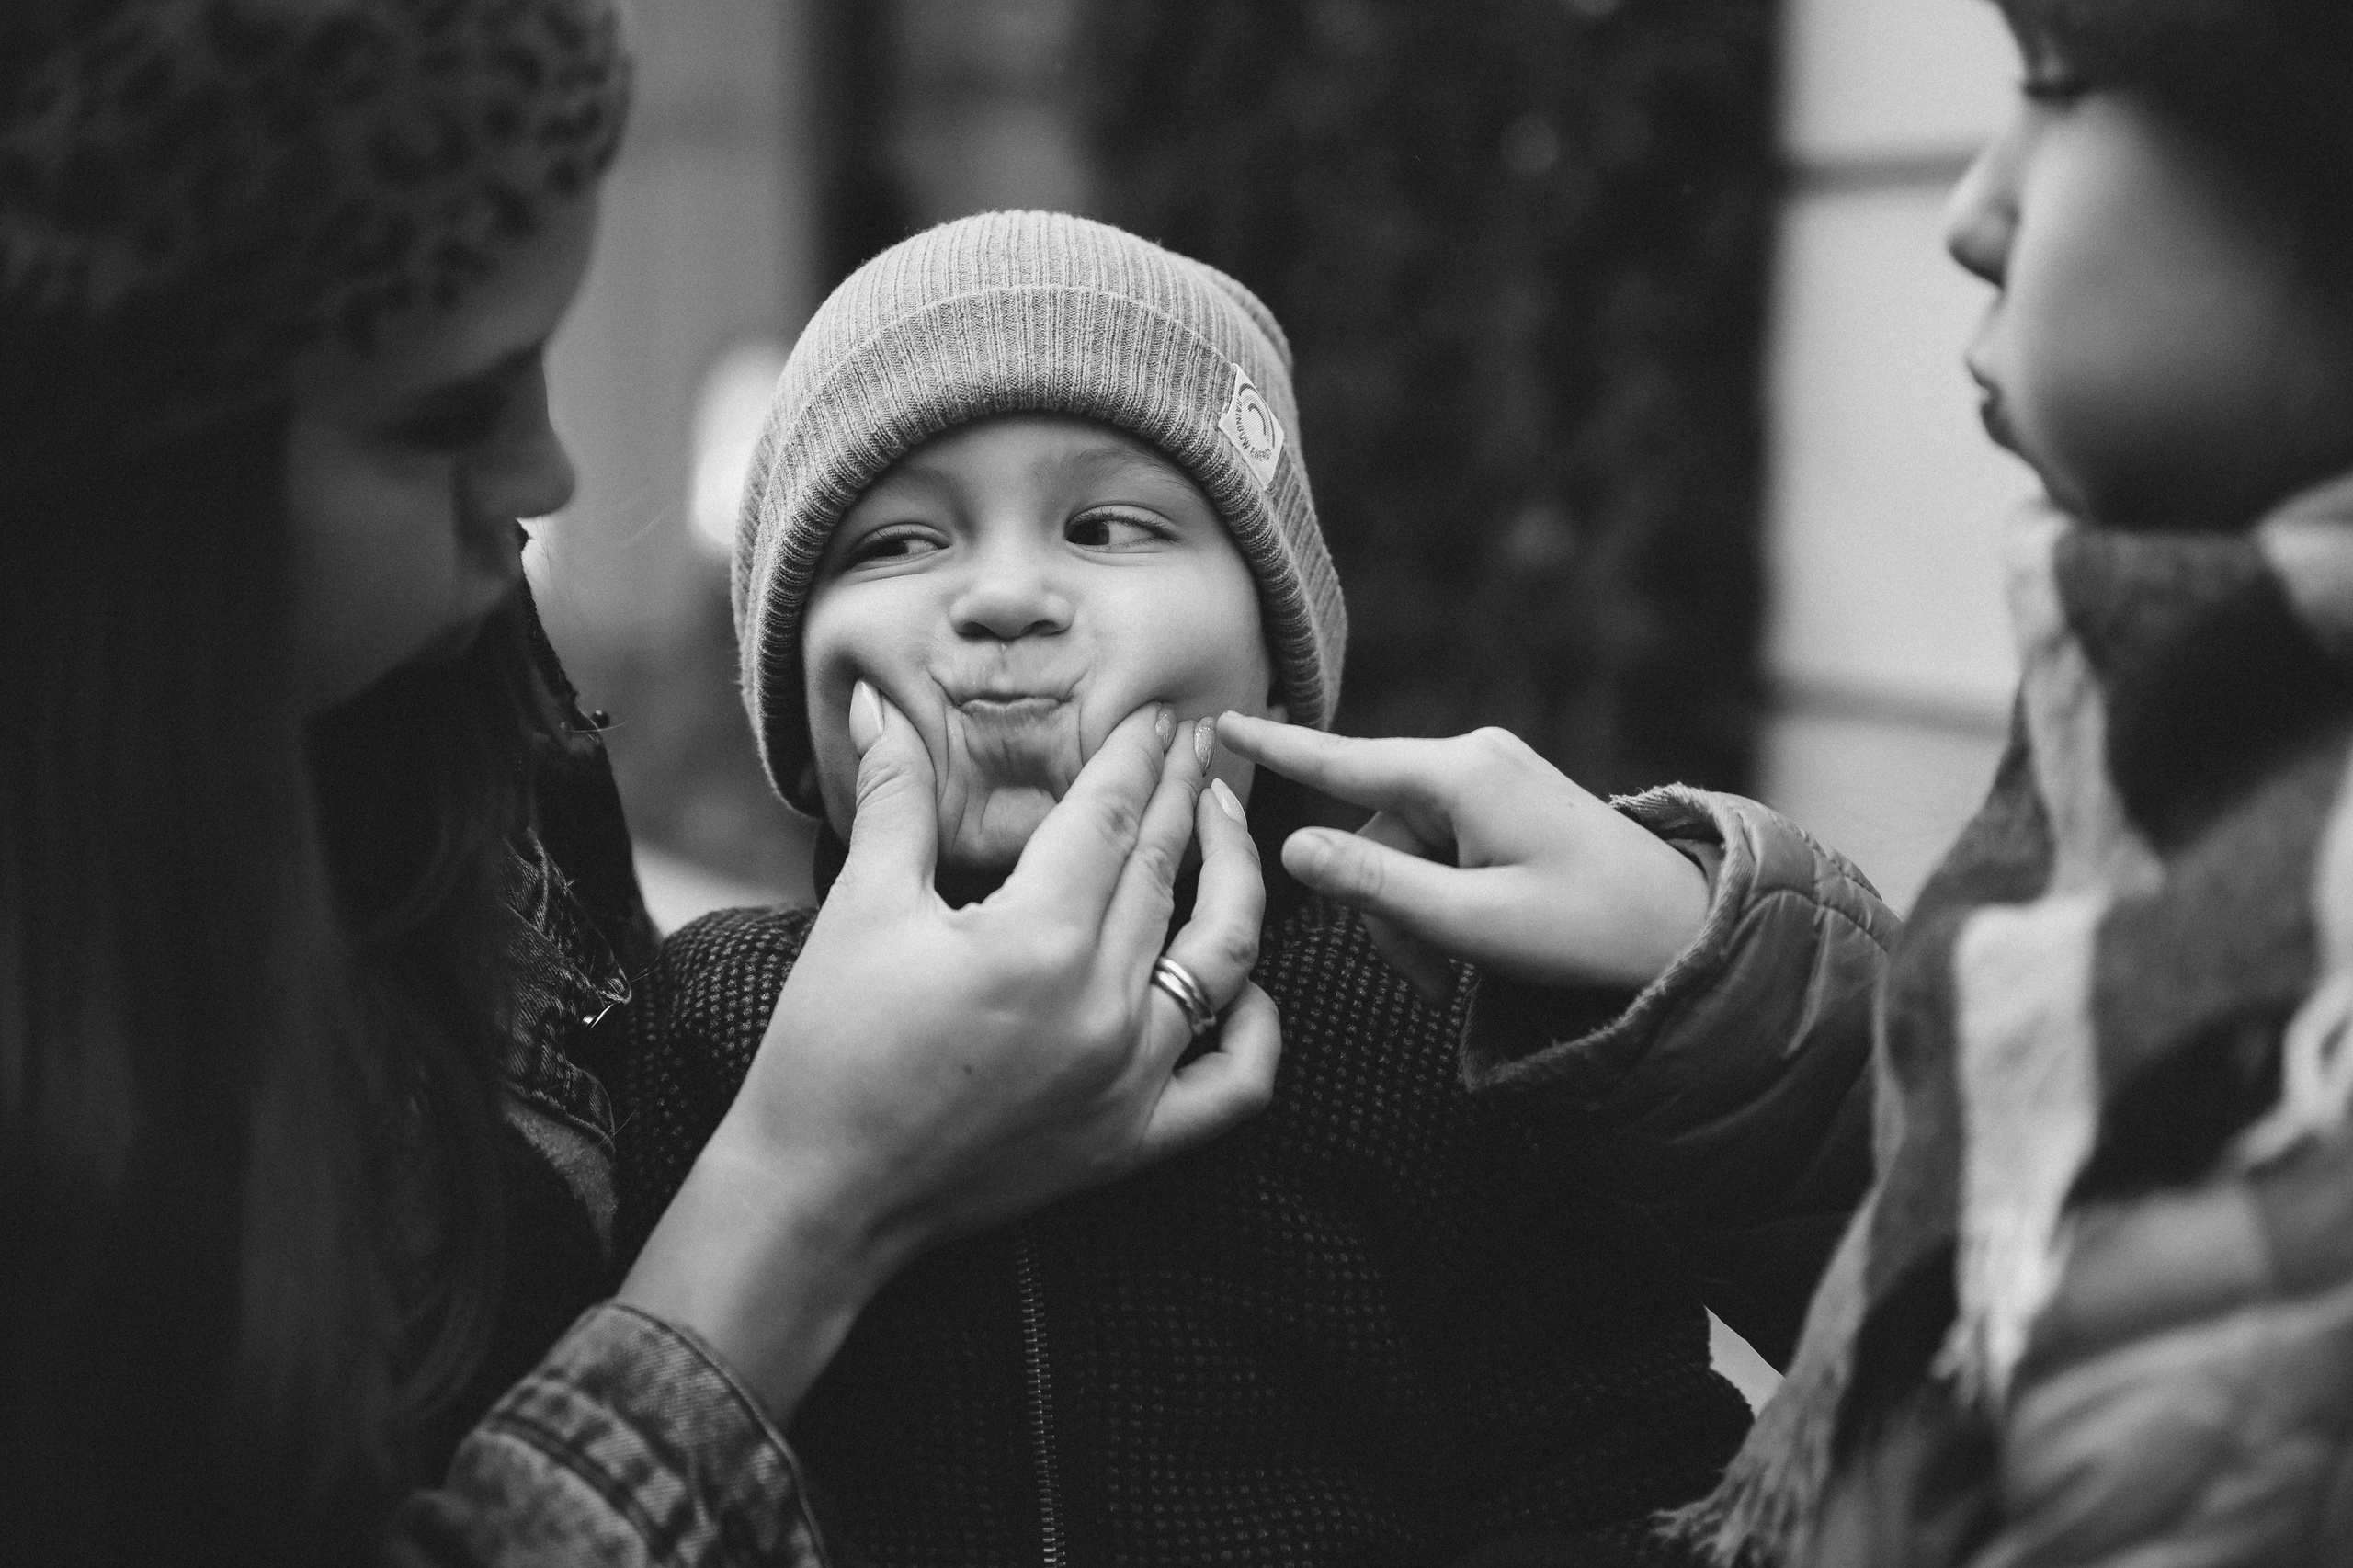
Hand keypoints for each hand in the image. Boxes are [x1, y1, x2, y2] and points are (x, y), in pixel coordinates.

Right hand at [622, 691, 1278, 1418]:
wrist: (822, 1196)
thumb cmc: (829, 1050)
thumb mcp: (861, 908)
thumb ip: (893, 797)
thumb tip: (876, 701)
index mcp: (1038, 940)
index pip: (1112, 818)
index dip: (1137, 757)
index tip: (1158, 715)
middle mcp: (1101, 1007)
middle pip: (1166, 872)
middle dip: (1186, 795)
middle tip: (1200, 742)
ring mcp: (1128, 1079)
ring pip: (1219, 958)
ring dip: (1233, 880)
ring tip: (1225, 826)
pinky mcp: (1133, 1141)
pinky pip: (1235, 1083)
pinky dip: (1257, 1028)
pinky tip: (1246, 983)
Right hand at [1216, 713, 1706, 1002]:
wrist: (1686, 931)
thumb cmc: (1588, 931)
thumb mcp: (1472, 922)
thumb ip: (1376, 887)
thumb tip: (1292, 848)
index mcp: (1461, 774)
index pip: (1344, 762)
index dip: (1277, 750)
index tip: (1218, 722)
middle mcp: (1474, 757)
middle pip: (1375, 831)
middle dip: (1384, 909)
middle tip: (1429, 986)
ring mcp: (1494, 775)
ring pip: (1405, 847)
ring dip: (1416, 915)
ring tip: (1458, 976)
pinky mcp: (1507, 800)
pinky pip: (1442, 845)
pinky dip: (1443, 898)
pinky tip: (1476, 941)